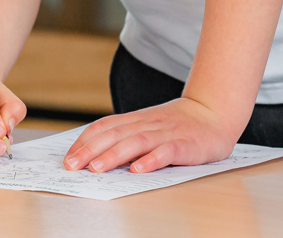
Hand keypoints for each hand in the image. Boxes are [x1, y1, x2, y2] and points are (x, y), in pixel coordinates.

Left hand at [64, 96, 240, 173]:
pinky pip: (167, 152)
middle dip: (90, 150)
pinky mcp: (186, 145)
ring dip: (114, 155)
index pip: (104, 127)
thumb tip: (95, 154)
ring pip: (136, 142)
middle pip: (115, 134)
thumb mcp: (148, 125)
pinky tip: (139, 169)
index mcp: (136, 120)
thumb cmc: (177, 124)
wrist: (213, 114)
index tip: (68, 157)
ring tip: (97, 168)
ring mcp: (167, 133)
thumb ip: (127, 136)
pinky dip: (152, 160)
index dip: (85, 141)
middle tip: (73, 165)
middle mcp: (148, 124)